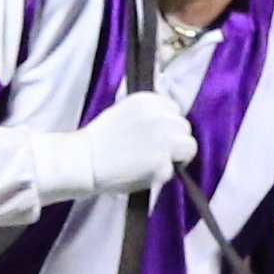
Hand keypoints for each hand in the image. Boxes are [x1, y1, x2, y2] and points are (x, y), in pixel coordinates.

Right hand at [52, 90, 198, 198]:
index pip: (174, 109)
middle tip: (157, 151)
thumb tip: (170, 123)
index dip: (168, 124)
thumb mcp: (125, 112)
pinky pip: (175, 169)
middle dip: (175, 139)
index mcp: (148, 100)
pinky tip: (144, 172)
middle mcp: (160, 116)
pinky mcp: (164, 164)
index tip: (156, 134)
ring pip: (190, 147)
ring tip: (156, 162)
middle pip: (184, 127)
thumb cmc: (100, 140)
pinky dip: (163, 174)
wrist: (83, 161)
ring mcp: (165, 140)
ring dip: (178, 155)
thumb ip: (150, 114)